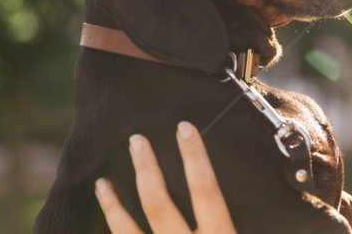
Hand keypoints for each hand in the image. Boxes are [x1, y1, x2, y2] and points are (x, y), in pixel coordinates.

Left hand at [95, 121, 235, 232]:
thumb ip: (239, 223)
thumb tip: (249, 193)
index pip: (205, 189)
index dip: (194, 156)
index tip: (184, 128)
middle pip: (159, 203)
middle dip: (146, 169)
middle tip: (136, 140)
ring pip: (128, 230)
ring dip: (114, 204)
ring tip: (102, 182)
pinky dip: (110, 227)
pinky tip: (103, 217)